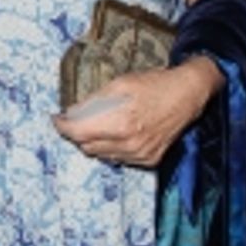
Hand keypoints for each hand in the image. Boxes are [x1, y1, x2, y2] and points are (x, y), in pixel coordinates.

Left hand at [52, 57, 221, 167]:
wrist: (188, 95)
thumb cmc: (155, 85)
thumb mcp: (120, 84)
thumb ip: (94, 101)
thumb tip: (72, 113)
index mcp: (120, 124)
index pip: (78, 133)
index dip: (63, 126)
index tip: (57, 120)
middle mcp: (129, 144)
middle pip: (87, 146)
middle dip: (77, 134)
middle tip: (75, 121)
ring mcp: (140, 155)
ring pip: (101, 155)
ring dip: (94, 142)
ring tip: (97, 125)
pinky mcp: (149, 160)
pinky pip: (119, 159)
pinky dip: (112, 148)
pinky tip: (116, 134)